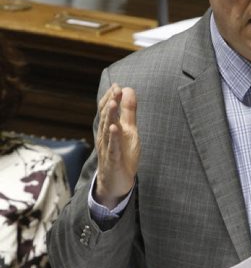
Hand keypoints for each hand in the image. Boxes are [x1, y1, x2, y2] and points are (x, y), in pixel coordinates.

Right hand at [95, 84, 139, 208]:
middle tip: (116, 89)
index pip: (107, 110)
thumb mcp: (129, 130)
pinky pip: (112, 148)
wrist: (116, 182)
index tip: (117, 85)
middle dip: (111, 102)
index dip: (111, 97)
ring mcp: (107, 148)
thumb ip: (128, 111)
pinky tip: (114, 128)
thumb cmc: (122, 154)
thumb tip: (128, 90)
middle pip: (106, 117)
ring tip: (113, 103)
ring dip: (110, 116)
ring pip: (107, 130)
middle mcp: (105, 136)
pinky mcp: (112, 160)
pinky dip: (113, 138)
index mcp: (108, 128)